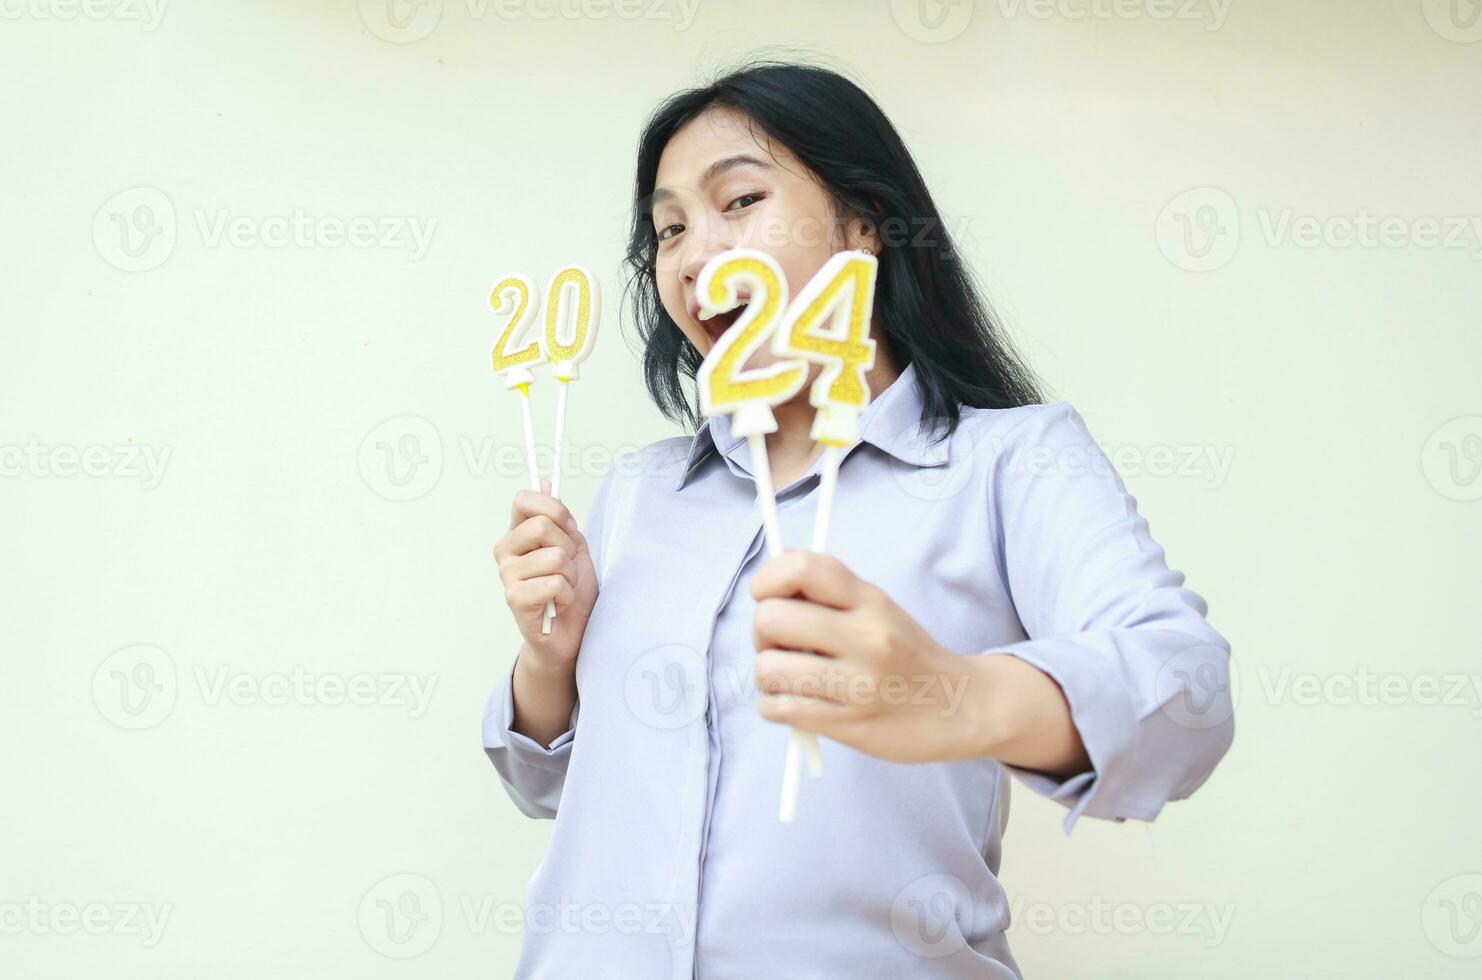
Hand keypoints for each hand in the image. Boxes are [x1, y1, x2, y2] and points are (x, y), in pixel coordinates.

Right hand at [495, 479, 597, 669]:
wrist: (572, 632)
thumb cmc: (572, 590)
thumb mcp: (573, 547)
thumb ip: (559, 518)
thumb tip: (543, 482)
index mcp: (517, 534)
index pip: (524, 499)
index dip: (555, 510)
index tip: (568, 530)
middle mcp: (505, 551)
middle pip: (542, 525)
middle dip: (568, 548)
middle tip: (567, 568)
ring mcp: (507, 575)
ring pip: (554, 557)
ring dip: (571, 576)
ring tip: (564, 589)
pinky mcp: (515, 599)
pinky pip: (555, 583)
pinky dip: (567, 595)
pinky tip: (559, 605)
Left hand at [750, 550, 980, 763]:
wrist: (962, 707)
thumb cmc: (908, 655)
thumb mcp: (879, 608)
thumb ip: (831, 587)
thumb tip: (779, 561)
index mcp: (869, 600)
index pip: (802, 568)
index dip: (767, 579)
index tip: (767, 596)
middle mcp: (865, 636)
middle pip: (771, 619)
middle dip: (762, 634)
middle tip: (781, 645)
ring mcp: (857, 682)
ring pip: (768, 668)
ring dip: (769, 676)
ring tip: (792, 678)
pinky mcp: (848, 724)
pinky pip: (777, 709)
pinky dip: (774, 706)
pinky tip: (794, 703)